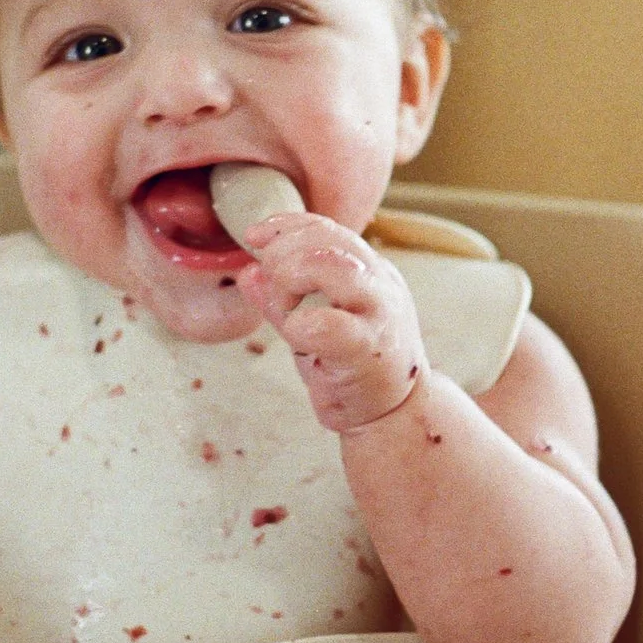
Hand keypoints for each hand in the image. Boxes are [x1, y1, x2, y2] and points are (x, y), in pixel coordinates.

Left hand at [238, 212, 427, 432]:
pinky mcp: (369, 349)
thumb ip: (282, 299)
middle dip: (285, 253)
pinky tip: (297, 335)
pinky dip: (299, 324)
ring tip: (287, 307)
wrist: (394, 415)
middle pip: (330, 239)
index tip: (254, 236)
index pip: (327, 229)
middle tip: (274, 286)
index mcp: (369, 270)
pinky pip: (328, 323)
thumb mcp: (312, 325)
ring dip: (293, 279)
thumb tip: (249, 273)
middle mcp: (379, 283)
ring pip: (336, 267)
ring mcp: (378, 313)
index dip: (286, 226)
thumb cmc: (352, 369)